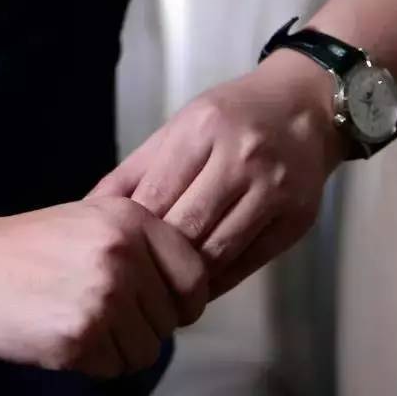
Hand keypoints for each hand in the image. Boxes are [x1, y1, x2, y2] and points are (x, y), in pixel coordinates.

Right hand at [0, 195, 208, 378]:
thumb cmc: (27, 245)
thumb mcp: (90, 218)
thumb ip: (140, 243)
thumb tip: (191, 289)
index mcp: (129, 218)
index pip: (195, 275)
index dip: (182, 298)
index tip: (158, 304)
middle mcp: (123, 253)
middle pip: (171, 319)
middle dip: (142, 324)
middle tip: (98, 309)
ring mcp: (103, 296)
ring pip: (147, 349)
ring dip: (119, 347)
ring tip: (78, 319)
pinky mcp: (81, 336)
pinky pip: (115, 367)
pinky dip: (94, 361)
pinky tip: (62, 333)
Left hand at [85, 49, 350, 299]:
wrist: (305, 107)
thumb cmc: (232, 116)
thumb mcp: (181, 127)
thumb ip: (137, 169)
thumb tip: (91, 210)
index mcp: (203, 129)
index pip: (157, 193)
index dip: (132, 229)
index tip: (114, 249)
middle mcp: (240, 158)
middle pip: (185, 227)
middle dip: (155, 256)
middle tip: (134, 278)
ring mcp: (273, 191)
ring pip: (216, 252)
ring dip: (185, 276)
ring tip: (162, 288)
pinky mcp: (296, 221)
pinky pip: (247, 263)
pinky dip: (217, 280)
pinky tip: (198, 286)